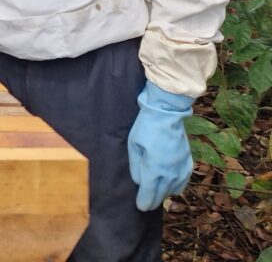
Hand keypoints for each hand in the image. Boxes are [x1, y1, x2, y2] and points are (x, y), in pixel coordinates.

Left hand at [127, 81, 193, 210]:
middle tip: (146, 204)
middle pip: (161, 195)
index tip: (140, 207)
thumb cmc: (146, 128)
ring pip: (173, 191)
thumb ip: (136, 167)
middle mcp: (169, 174)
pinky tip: (169, 184)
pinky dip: (175, 186)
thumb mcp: (133, 146)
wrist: (167, 115)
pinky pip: (183, 183)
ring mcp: (181, 170)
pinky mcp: (188, 164)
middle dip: (152, 201)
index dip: (143, 203)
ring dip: (164, 193)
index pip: (148, 194)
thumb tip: (139, 182)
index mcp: (154, 170)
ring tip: (155, 191)